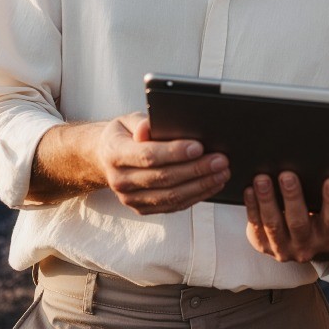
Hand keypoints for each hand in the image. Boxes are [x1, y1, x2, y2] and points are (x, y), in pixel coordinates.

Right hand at [96, 112, 228, 213]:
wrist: (106, 158)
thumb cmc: (125, 134)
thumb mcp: (129, 120)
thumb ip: (143, 123)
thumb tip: (151, 127)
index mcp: (114, 153)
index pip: (148, 155)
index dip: (174, 153)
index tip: (199, 147)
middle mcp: (119, 180)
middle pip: (163, 178)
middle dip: (196, 169)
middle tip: (220, 160)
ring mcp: (130, 198)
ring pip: (170, 196)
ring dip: (201, 186)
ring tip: (222, 173)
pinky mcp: (142, 208)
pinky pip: (172, 206)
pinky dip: (195, 196)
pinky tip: (212, 185)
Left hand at [243, 172, 328, 262]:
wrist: (298, 245)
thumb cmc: (313, 217)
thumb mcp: (323, 213)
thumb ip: (319, 197)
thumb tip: (311, 167)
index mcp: (327, 237)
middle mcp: (306, 247)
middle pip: (299, 223)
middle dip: (292, 197)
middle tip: (287, 175)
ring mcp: (283, 249)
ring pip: (273, 224)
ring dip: (267, 200)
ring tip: (262, 179)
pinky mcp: (263, 245)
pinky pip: (256, 225)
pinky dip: (252, 206)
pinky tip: (250, 190)